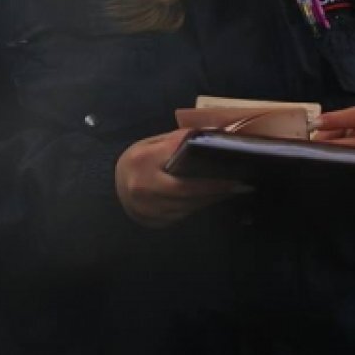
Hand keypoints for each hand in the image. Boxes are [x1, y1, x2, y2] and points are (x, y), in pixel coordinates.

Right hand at [115, 129, 251, 227]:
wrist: (113, 184)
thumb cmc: (139, 158)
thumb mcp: (154, 142)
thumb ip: (179, 140)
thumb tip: (214, 133)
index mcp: (144, 160)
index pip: (183, 169)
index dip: (210, 176)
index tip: (234, 174)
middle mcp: (142, 187)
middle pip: (188, 193)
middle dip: (216, 190)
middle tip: (241, 186)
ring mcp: (145, 208)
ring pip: (187, 207)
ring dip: (211, 199)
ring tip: (232, 190)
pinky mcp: (151, 221)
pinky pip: (182, 215)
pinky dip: (198, 207)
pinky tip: (211, 199)